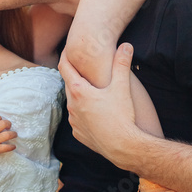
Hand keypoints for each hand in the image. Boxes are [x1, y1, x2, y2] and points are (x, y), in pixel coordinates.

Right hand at [0, 114, 16, 162]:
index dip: (0, 118)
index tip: (0, 121)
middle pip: (3, 124)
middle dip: (8, 124)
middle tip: (9, 126)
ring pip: (7, 134)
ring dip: (13, 134)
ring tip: (14, 135)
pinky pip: (6, 147)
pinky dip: (11, 147)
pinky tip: (13, 146)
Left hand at [58, 42, 143, 165]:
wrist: (122, 147)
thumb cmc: (121, 116)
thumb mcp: (122, 87)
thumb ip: (122, 64)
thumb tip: (126, 45)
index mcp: (79, 91)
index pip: (65, 67)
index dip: (65, 56)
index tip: (67, 50)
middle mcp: (72, 105)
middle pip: (69, 84)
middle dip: (75, 76)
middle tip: (82, 69)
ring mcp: (73, 121)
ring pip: (73, 103)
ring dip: (79, 96)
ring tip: (91, 92)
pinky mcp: (78, 133)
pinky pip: (77, 119)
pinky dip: (83, 113)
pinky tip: (94, 113)